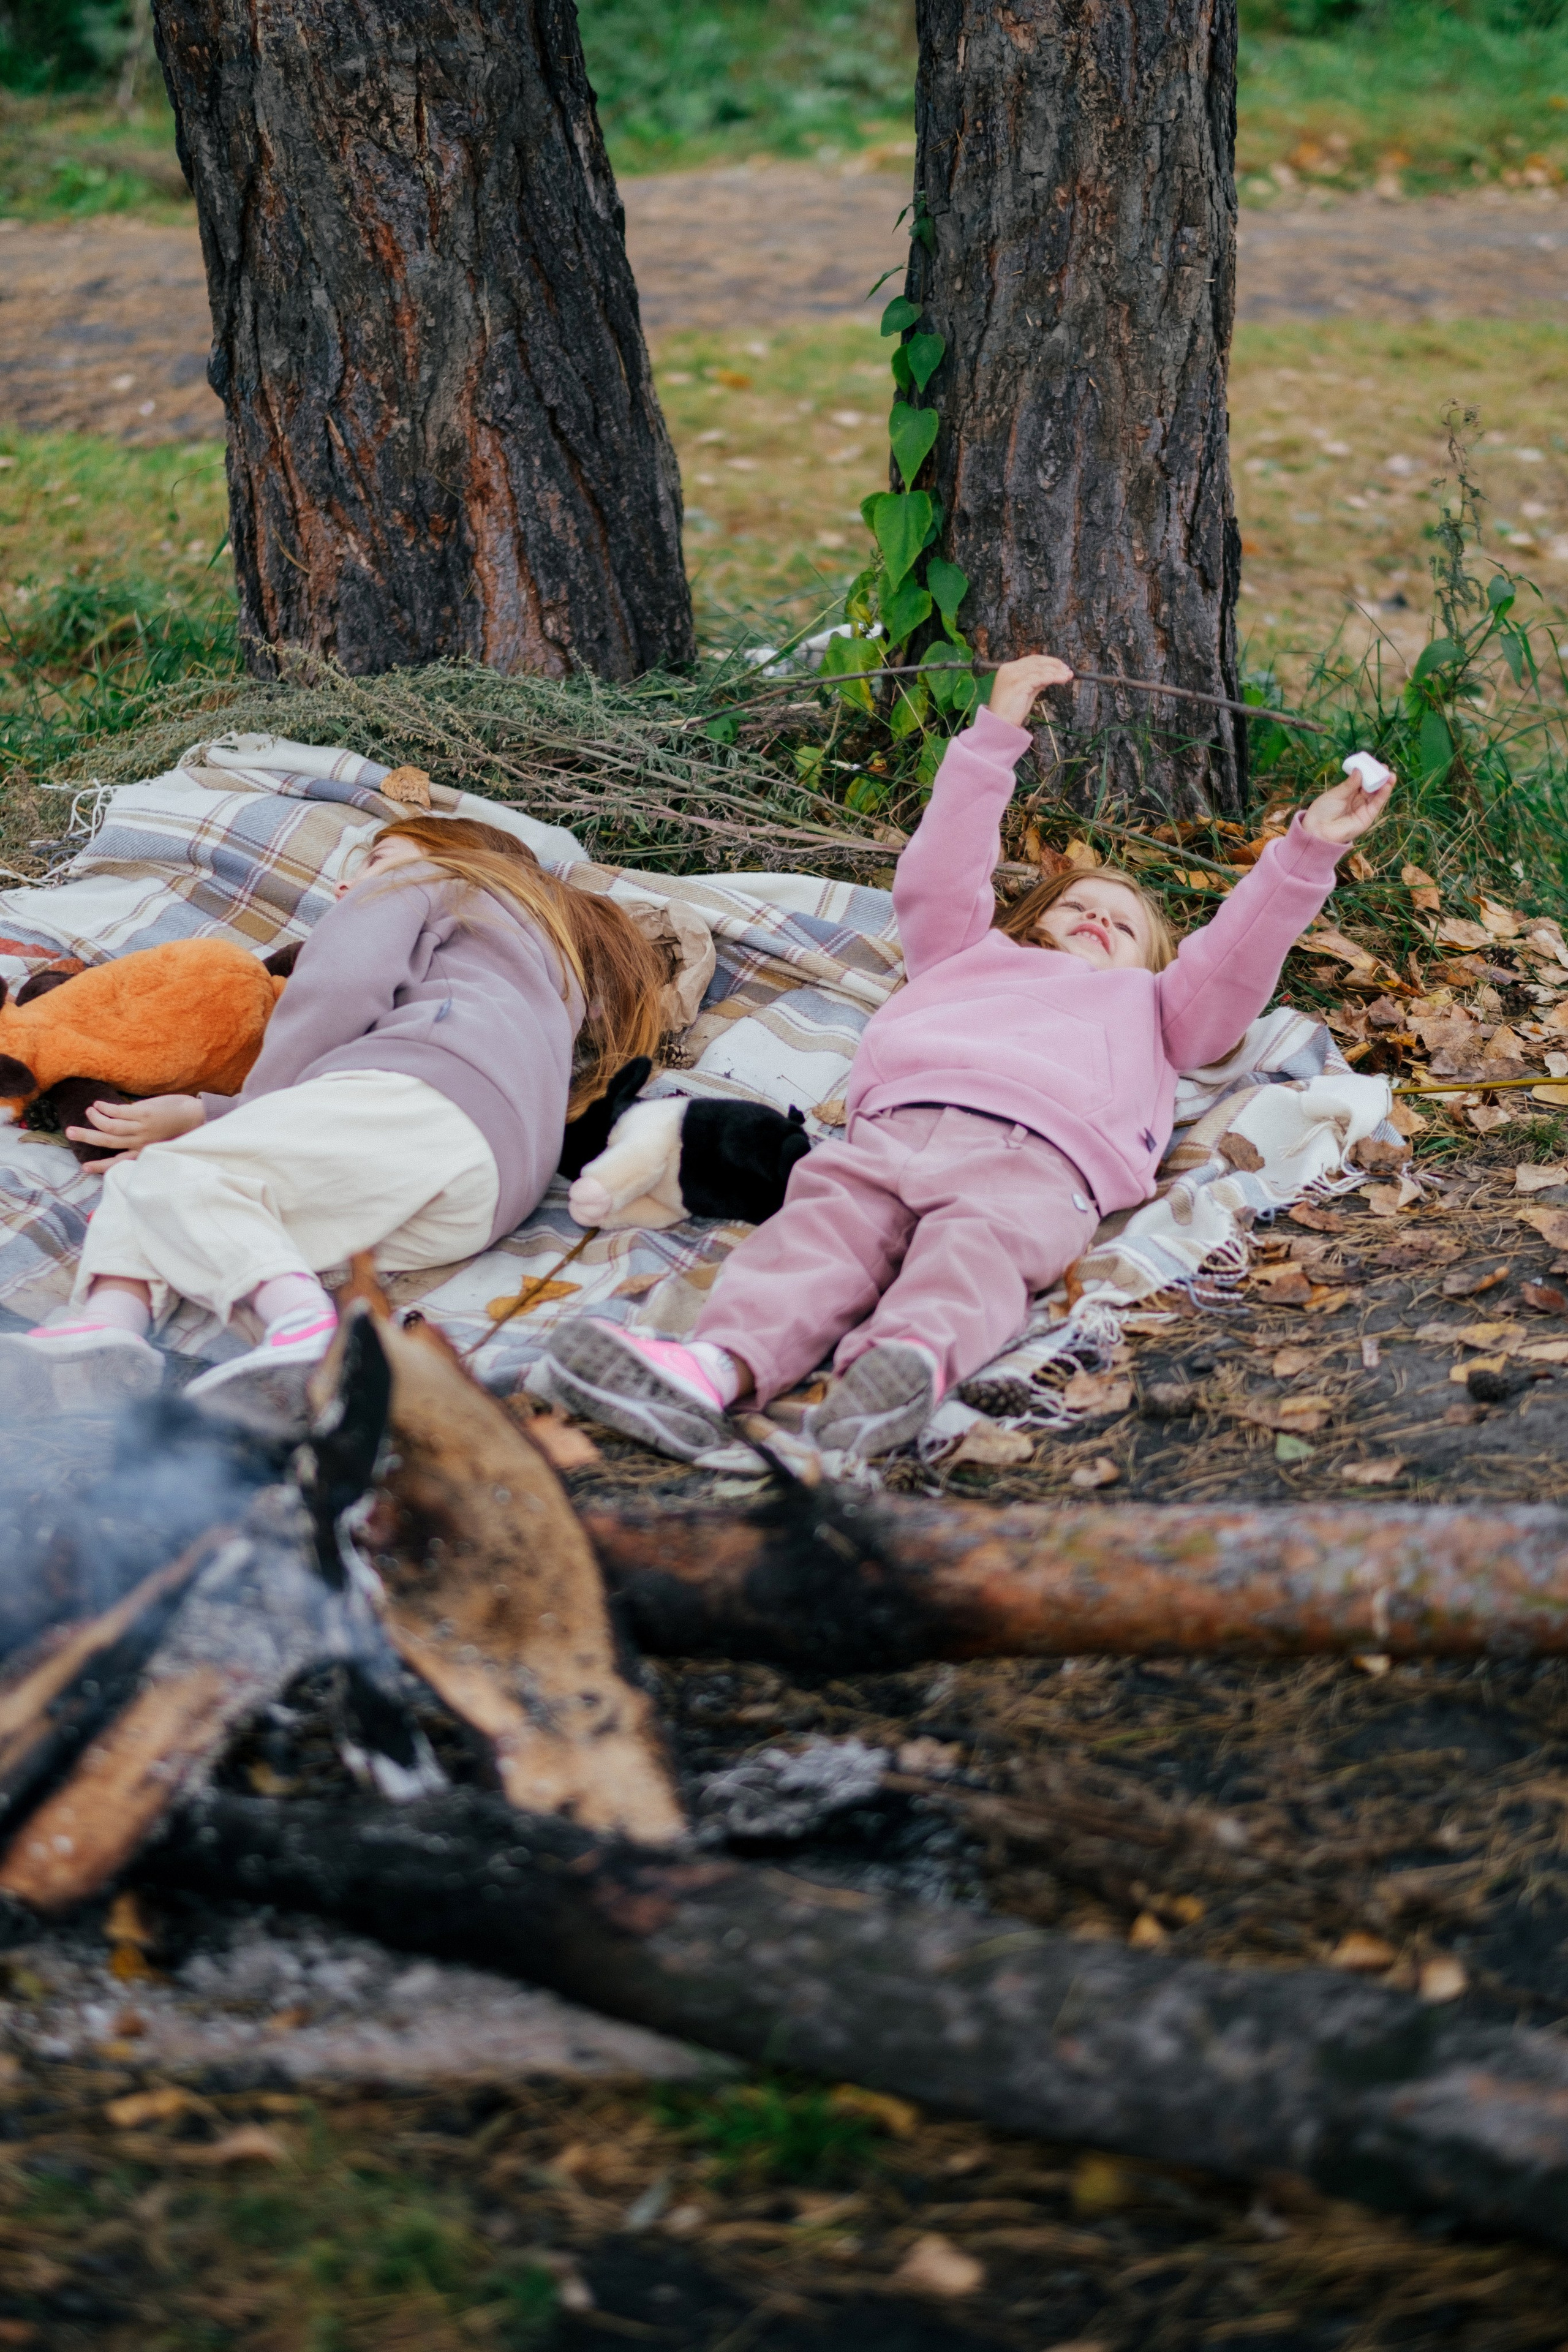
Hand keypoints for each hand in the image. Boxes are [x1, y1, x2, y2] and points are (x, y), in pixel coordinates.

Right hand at [66, 1094, 204, 1171]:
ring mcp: (141, 1128)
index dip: (100, 1166)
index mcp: (143, 1152)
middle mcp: (140, 1142)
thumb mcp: (159, 1142)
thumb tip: (122, 1135)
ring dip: (95, 1119)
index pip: (118, 1161)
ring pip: (109, 1127)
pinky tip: (98, 1104)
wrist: (196, 1116)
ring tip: (89, 1112)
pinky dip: (105, 1108)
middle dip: (87, 1137)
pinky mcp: (143, 1114)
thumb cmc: (179, 1128)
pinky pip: (117, 1111)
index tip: (84, 1168)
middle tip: (69, 1132)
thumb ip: (141, 1142)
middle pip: (107, 1142)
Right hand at [987, 654, 1074, 727]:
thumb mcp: (1026, 692)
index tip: (1061, 666)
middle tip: (1068, 670)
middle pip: (1036, 662)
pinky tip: (1061, 679)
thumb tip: (1051, 675)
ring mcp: (1013, 676)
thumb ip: (1036, 682)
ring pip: (1039, 669)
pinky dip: (1052, 677)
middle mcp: (1009, 669)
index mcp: (1009, 669)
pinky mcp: (1018, 684)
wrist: (999, 724)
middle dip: (1054, 665)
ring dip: (1056, 671)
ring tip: (1068, 675)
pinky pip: (1039, 678)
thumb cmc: (1011, 711)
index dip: (1048, 661)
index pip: (1032, 660)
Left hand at [1299, 753, 1396, 846]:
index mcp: (1348, 792)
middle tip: (1385, 768)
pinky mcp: (1367, 817)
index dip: (1368, 773)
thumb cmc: (1323, 811)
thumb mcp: (1335, 794)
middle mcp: (1357, 800)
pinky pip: (1377, 805)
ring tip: (1390, 775)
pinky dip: (1383, 795)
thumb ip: (1349, 784)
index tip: (1374, 764)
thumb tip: (1359, 770)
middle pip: (1371, 787)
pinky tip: (1387, 786)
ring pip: (1376, 795)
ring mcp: (1363, 808)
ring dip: (1385, 785)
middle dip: (1378, 777)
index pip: (1361, 780)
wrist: (1319, 830)